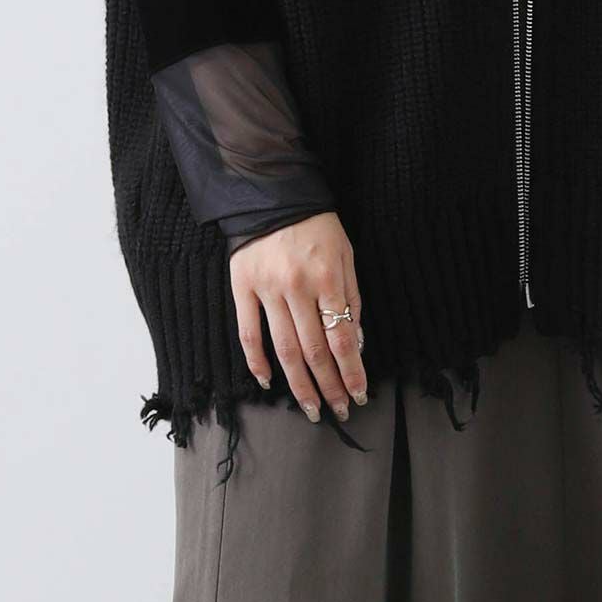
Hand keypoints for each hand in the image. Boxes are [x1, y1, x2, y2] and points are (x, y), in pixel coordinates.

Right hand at [229, 212, 368, 422]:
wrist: (272, 192)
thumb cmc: (316, 224)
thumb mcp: (346, 253)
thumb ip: (352, 297)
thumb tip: (357, 342)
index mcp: (327, 278)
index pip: (342, 338)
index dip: (352, 371)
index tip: (359, 394)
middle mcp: (297, 287)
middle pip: (315, 351)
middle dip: (330, 385)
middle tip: (339, 410)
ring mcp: (267, 289)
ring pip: (285, 349)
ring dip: (300, 384)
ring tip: (311, 408)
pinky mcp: (242, 288)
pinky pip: (249, 333)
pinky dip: (257, 362)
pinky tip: (269, 382)